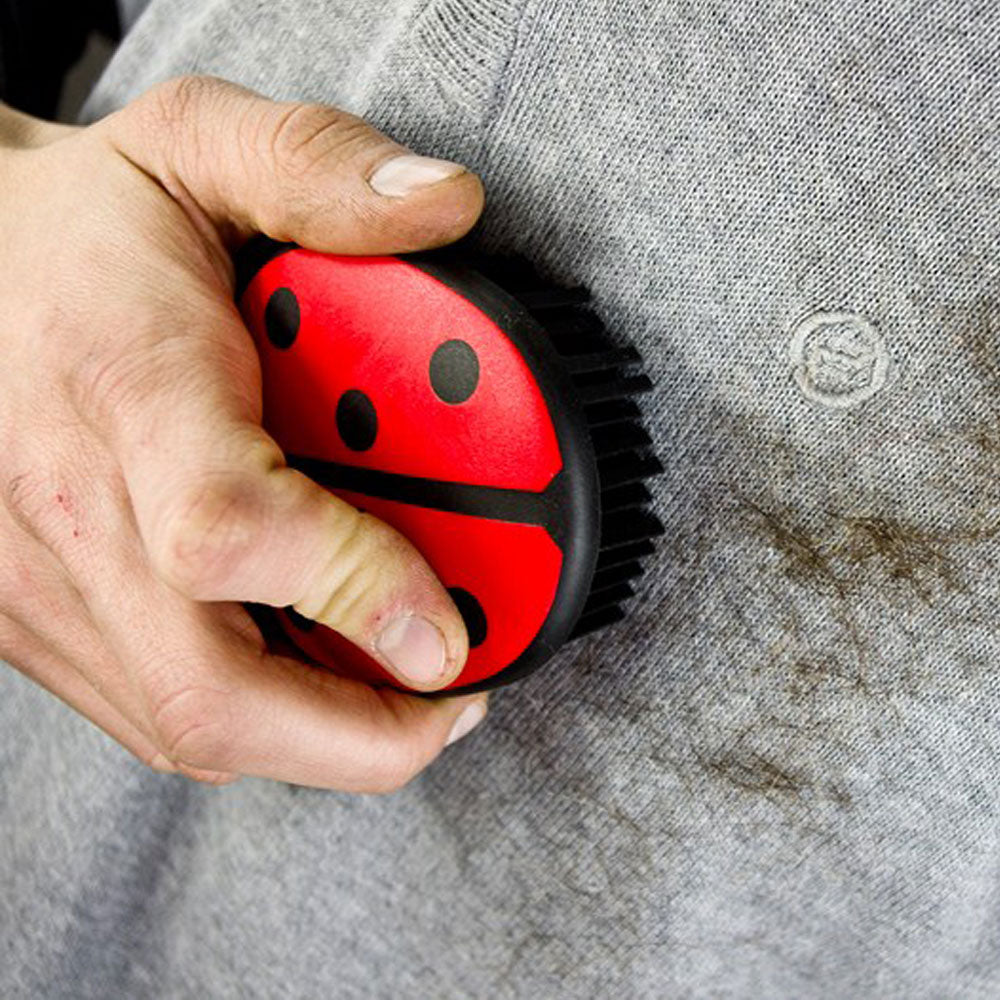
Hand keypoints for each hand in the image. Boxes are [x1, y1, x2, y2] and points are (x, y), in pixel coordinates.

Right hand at [0, 75, 488, 792]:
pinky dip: (262, 714)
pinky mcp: (38, 613)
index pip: (228, 530)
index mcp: (126, 388)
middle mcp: (70, 508)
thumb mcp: (200, 149)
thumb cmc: (81, 224)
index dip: (358, 591)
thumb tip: (447, 206)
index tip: (451, 626)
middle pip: (211, 694)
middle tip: (453, 700)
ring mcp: (42, 581)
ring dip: (322, 736)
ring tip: (406, 692)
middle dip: (362, 736)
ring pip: (189, 726)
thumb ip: (324, 169)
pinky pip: (161, 708)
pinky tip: (317, 668)